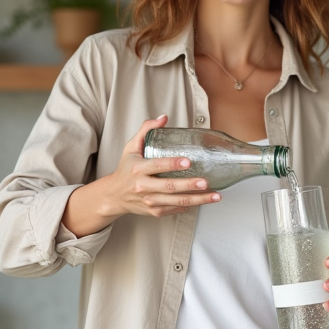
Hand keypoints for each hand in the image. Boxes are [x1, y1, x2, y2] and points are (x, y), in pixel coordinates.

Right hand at [97, 114, 221, 218]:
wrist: (115, 195)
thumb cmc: (126, 169)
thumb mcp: (131, 147)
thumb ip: (146, 130)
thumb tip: (164, 117)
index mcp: (138, 168)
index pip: (157, 166)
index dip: (173, 164)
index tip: (188, 162)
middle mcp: (143, 186)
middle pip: (170, 187)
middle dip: (189, 185)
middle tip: (205, 182)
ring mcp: (149, 200)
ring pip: (176, 201)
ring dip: (197, 199)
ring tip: (214, 195)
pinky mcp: (154, 211)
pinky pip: (174, 209)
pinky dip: (189, 206)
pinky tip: (202, 201)